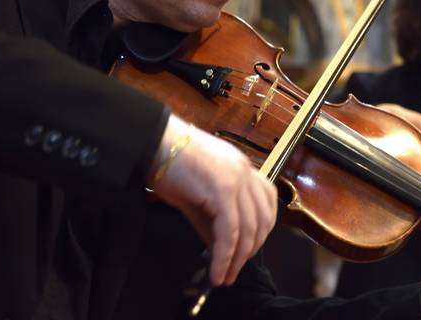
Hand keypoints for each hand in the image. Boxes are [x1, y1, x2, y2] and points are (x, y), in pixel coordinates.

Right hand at [149, 114, 277, 285]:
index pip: (267, 201)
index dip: (262, 230)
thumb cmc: (169, 165)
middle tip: (234, 271)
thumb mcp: (196, 196)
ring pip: (249, 229)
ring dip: (238, 259)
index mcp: (242, 168)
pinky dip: (225, 256)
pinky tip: (217, 271)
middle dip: (250, 251)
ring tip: (225, 277)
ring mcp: (236, 180)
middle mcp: (245, 172)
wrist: (153, 143)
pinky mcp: (222, 191)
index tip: (247, 250)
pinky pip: (230, 231)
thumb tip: (219, 249)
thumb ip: (211, 221)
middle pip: (262, 219)